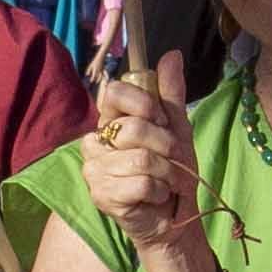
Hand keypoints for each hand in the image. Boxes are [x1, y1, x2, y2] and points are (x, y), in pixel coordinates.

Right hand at [84, 58, 201, 261]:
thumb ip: (170, 93)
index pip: (113, 92)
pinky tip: (157, 197)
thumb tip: (171, 54)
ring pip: (140, 159)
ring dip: (167, 172)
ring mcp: (94, 169)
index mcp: (111, 121)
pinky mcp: (101, 195)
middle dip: (166, 146)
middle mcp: (95, 142)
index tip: (161, 119)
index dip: (142, 103)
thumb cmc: (172, 172)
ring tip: (168, 182)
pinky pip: (140, 183)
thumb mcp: (177, 128)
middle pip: (132, 129)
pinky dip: (159, 191)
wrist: (175, 217)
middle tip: (175, 160)